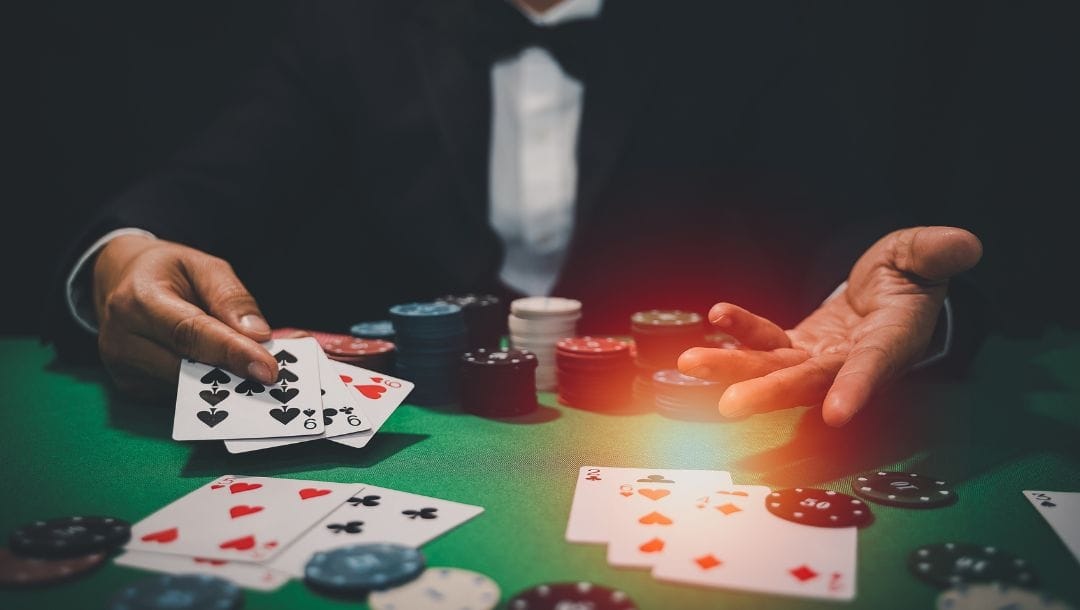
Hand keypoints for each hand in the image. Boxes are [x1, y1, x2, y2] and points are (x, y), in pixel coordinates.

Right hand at [93, 234, 278, 397]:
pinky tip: (226, 374)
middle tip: (277, 376)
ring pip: (187, 388)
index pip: (190, 333)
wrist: (119, 281)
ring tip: (257, 371)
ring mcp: (123, 369)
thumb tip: (258, 335)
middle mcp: (122, 339)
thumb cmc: (166, 272)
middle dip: (236, 373)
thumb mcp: (202, 266)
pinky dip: (208, 387)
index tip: (268, 369)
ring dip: (226, 382)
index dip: (231, 352)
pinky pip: (180, 395)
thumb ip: (231, 297)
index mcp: (137, 300)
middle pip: (189, 368)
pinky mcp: (131, 387)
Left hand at [678, 226, 982, 425]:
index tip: (837, 415)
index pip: (875, 366)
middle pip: (810, 381)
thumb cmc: (911, 275)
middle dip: (770, 392)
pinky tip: (716, 317)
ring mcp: (820, 358)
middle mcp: (851, 360)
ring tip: (691, 364)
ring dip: (734, 368)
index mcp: (892, 340)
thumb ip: (937, 252)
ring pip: (776, 369)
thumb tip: (964, 245)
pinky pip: (767, 342)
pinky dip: (741, 330)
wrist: (888, 293)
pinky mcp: (797, 348)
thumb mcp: (925, 256)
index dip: (856, 387)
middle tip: (729, 404)